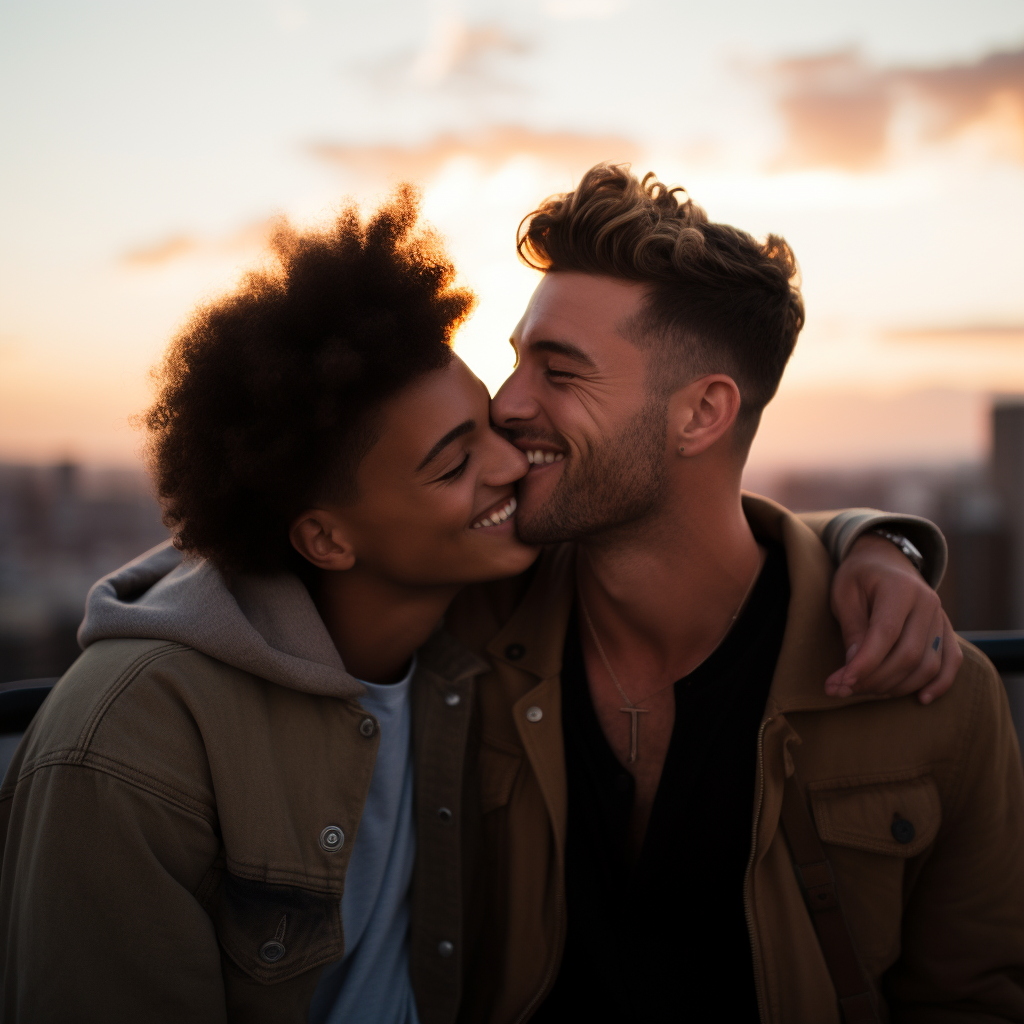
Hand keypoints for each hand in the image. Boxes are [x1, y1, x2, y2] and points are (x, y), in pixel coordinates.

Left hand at [825, 533, 961, 703]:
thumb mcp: (845, 594)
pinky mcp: (947, 630)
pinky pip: (952, 662)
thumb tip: (853, 667)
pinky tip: (921, 699)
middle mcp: (928, 603)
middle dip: (874, 680)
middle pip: (908, 655)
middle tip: (842, 690)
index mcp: (901, 589)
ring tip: (863, 691)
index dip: (865, 664)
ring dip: (896, 686)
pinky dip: (940, 684)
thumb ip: (852, 628)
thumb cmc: (859, 576)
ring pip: (928, 665)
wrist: (885, 559)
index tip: (841, 684)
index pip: (886, 634)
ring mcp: (941, 617)